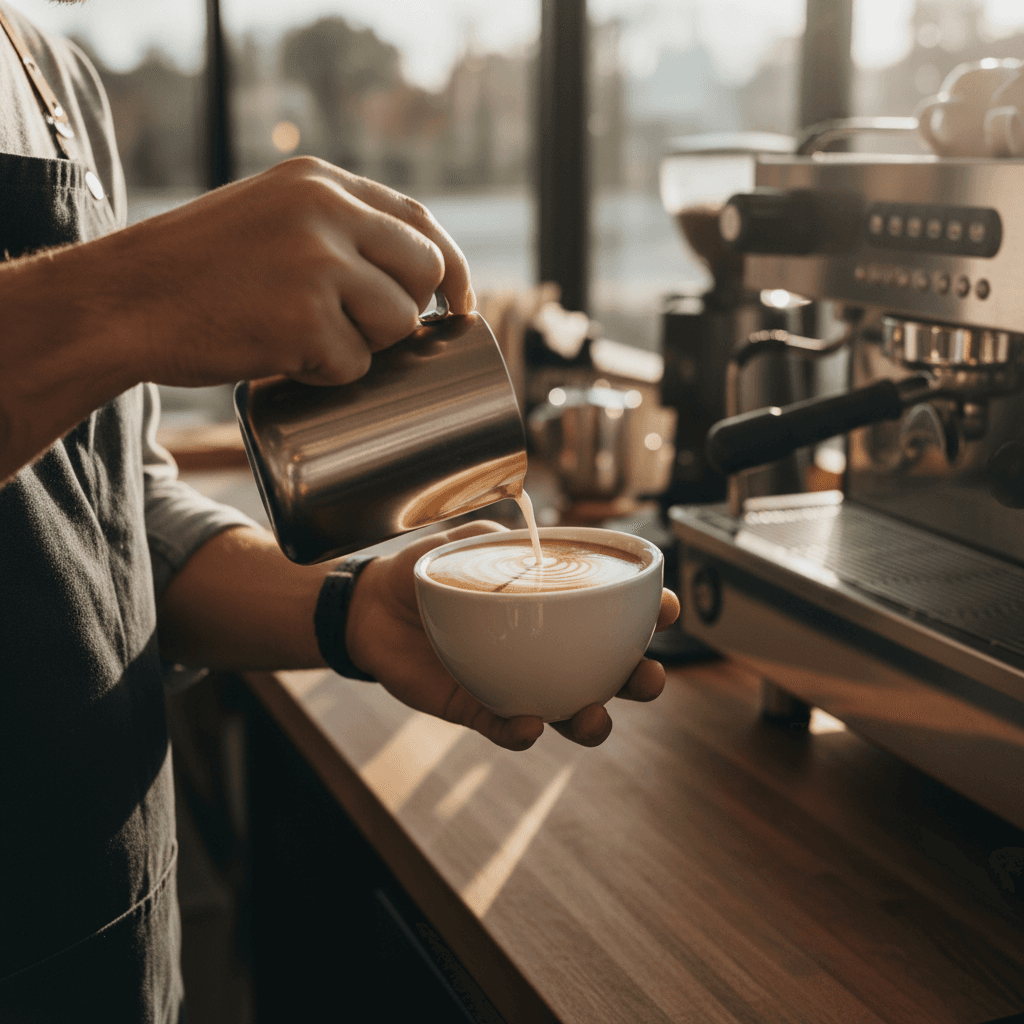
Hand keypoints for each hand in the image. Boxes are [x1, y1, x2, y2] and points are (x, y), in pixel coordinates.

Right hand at [113, 156, 474, 387]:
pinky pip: (354, 365)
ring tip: (304, 338)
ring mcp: (316, 266)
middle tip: (360, 331)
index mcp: (320, 181)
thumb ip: (333, 226)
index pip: (420, 220)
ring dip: (364, 346)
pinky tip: (281, 356)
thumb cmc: (194, 270)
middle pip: (423, 272)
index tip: (459, 304)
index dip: (451, 267)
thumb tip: (418, 272)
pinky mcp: (303, 322)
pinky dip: (326, 375)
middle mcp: (326, 212)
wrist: (120, 301)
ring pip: (397, 323)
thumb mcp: (270, 216)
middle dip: (406, 312)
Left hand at [345, 521, 680, 751]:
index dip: (651, 615)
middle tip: (647, 678)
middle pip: (610, 673)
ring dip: (591, 721)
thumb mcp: (465, 542)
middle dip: (640, 680)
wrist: (369, 606)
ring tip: (593, 714)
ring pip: (569, 712)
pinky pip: (506, 728)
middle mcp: (546, 650)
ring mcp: (516, 682)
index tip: (667, 609)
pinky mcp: (477, 708)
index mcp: (554, 608)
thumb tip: (534, 540)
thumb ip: (502, 537)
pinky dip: (521, 732)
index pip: (615, 614)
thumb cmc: (427, 570)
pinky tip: (528, 726)